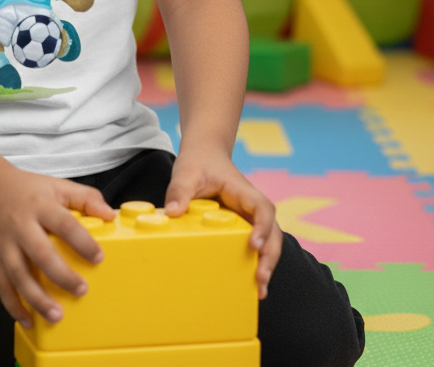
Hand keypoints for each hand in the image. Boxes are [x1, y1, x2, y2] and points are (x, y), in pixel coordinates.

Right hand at [0, 165, 115, 327]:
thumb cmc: (26, 189)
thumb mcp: (57, 185)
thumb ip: (85, 197)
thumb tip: (109, 214)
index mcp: (40, 205)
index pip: (64, 224)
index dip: (82, 242)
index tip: (98, 257)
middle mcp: (21, 225)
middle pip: (41, 253)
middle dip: (62, 275)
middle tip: (81, 290)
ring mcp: (5, 244)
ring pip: (19, 275)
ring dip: (37, 298)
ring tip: (57, 315)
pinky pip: (2, 286)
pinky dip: (13, 305)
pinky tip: (28, 319)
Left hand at [164, 144, 282, 298]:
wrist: (205, 154)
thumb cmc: (199, 162)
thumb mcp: (186, 172)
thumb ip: (180, 190)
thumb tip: (172, 213)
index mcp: (244, 192)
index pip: (263, 209)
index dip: (263, 227)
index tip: (254, 245)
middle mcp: (252, 207)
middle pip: (272, 232)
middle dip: (269, 256)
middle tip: (260, 279)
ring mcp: (250, 218)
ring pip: (269, 242)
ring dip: (266, 264)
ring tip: (259, 290)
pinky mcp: (243, 226)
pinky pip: (255, 245)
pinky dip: (256, 263)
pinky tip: (249, 284)